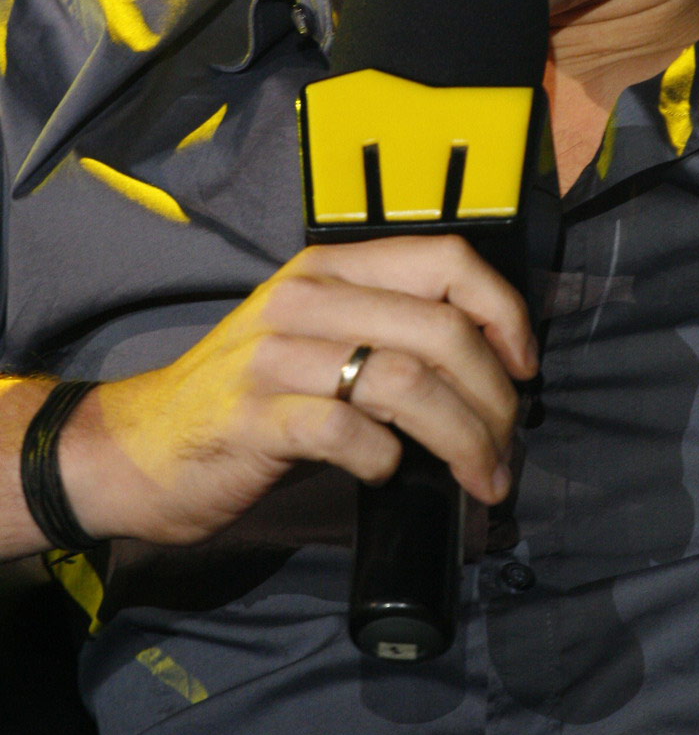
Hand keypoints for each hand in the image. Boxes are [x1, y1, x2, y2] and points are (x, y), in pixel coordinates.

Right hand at [59, 237, 535, 545]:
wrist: (138, 446)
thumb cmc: (247, 394)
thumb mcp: (316, 335)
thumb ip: (387, 330)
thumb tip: (490, 368)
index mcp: (333, 266)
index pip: (446, 258)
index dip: (504, 310)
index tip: (524, 366)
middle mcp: (307, 297)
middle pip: (441, 330)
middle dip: (494, 397)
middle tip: (505, 448)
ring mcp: (276, 355)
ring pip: (406, 382)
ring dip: (462, 438)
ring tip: (481, 477)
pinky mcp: (254, 416)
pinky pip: (347, 430)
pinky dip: (384, 458)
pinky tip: (387, 472)